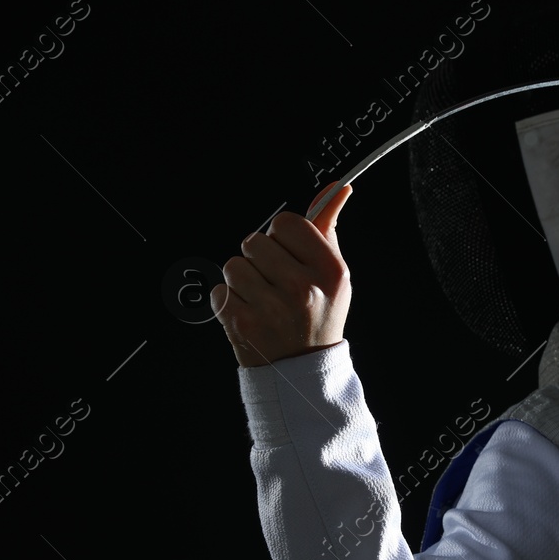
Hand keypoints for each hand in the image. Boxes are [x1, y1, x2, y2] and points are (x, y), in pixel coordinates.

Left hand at [212, 183, 352, 367]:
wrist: (303, 372)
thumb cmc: (318, 316)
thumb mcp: (333, 274)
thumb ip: (328, 228)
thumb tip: (338, 187)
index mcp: (330, 271)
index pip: (287, 222)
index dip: (282, 237)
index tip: (288, 257)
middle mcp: (303, 288)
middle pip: (255, 240)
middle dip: (260, 259)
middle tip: (275, 285)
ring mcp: (271, 308)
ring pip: (234, 265)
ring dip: (242, 281)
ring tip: (262, 301)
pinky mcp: (243, 324)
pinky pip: (220, 291)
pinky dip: (229, 302)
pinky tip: (250, 316)